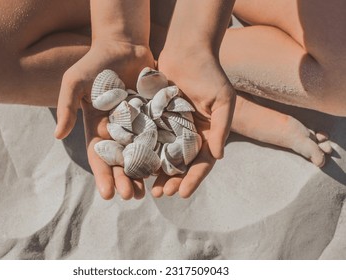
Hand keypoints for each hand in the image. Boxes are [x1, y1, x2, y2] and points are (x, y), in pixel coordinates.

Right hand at [55, 40, 154, 199]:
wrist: (123, 44)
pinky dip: (163, 151)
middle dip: (125, 179)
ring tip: (148, 191)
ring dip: (144, 172)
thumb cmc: (95, 62)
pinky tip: (168, 166)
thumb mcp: (74, 82)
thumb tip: (57, 136)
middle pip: (122, 160)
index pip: (100, 156)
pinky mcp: (155, 115)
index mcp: (98, 127)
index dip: (103, 175)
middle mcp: (118, 130)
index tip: (107, 194)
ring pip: (141, 153)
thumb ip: (67, 107)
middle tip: (131, 197)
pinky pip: (160, 135)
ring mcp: (138, 124)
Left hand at [152, 48, 235, 197]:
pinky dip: (142, 151)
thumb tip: (218, 156)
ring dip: (155, 172)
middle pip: (180, 164)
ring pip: (162, 155)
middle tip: (160, 194)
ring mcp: (170, 127)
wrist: (187, 50)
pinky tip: (132, 163)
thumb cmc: (209, 73)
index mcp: (207, 134)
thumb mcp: (223, 100)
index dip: (193, 179)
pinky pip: (148, 137)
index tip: (182, 194)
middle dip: (171, 180)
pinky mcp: (155, 117)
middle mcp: (188, 134)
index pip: (202, 162)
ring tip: (145, 187)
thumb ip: (221, 128)